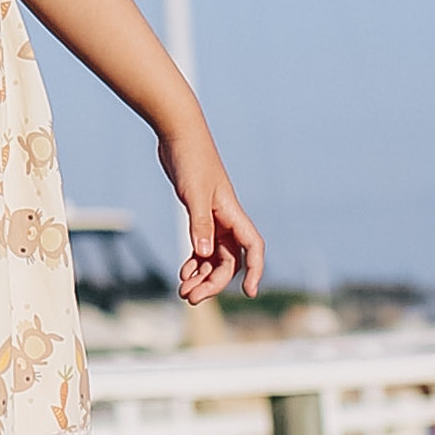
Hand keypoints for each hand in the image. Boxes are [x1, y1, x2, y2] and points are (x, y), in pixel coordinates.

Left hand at [164, 128, 265, 304]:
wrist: (178, 136)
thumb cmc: (191, 160)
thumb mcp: (194, 193)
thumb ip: (199, 223)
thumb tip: (203, 253)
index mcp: (232, 214)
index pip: (253, 247)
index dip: (256, 270)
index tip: (250, 293)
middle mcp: (227, 220)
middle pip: (229, 261)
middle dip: (213, 282)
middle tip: (191, 298)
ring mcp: (213, 219)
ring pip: (214, 258)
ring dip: (202, 276)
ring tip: (183, 291)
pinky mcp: (199, 216)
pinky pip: (202, 248)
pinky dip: (194, 262)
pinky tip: (184, 273)